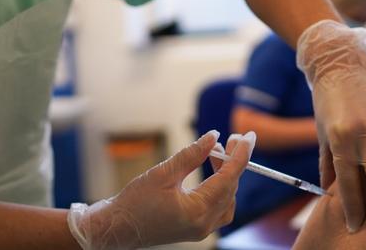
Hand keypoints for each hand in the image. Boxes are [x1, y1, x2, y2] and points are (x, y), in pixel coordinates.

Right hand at [67, 130, 255, 249]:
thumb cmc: (134, 203)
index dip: (241, 155)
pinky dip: (221, 188)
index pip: (229, 177)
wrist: (116, 228)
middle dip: (233, 161)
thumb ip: (192, 154)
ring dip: (227, 174)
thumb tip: (214, 137)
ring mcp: (202, 229)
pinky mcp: (197, 228)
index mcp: (197, 211)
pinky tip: (214, 172)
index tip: (248, 136)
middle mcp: (204, 224)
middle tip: (231, 139)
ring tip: (218, 153)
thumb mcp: (163, 173)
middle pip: (230, 187)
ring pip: (228, 198)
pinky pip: (220, 207)